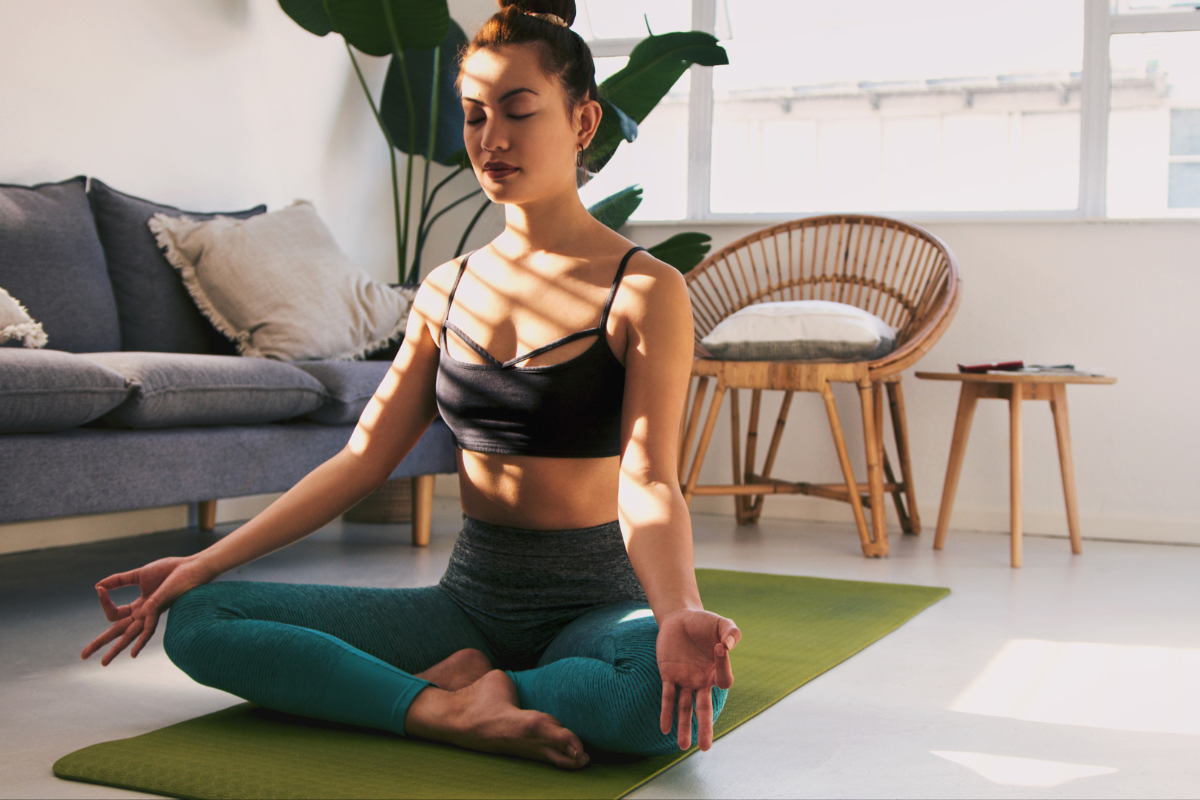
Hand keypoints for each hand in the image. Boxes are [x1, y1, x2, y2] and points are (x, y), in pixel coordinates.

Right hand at [80, 556, 208, 665]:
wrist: (190, 567)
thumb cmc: (170, 571)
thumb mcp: (138, 575)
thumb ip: (119, 581)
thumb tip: (98, 586)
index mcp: (139, 607)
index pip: (114, 614)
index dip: (104, 602)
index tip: (99, 589)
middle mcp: (144, 614)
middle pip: (118, 632)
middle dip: (100, 643)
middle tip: (83, 656)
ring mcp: (151, 614)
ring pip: (129, 636)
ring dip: (115, 649)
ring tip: (103, 663)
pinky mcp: (160, 608)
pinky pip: (148, 628)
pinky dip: (139, 640)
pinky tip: (132, 653)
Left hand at [656, 608, 740, 750]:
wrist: (680, 617)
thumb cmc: (705, 623)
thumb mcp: (722, 623)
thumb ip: (732, 632)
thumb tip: (728, 645)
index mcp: (717, 671)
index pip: (724, 680)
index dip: (723, 665)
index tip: (720, 646)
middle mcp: (702, 680)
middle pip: (704, 708)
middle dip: (704, 727)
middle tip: (705, 748)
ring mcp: (685, 679)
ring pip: (685, 707)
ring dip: (684, 726)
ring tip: (683, 746)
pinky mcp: (668, 674)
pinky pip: (668, 696)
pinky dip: (666, 712)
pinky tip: (664, 729)